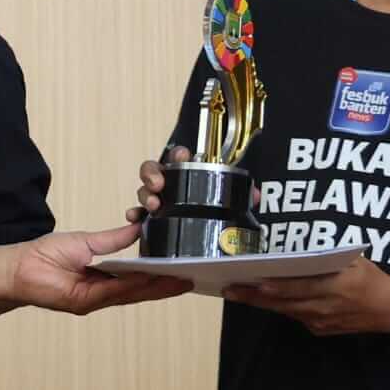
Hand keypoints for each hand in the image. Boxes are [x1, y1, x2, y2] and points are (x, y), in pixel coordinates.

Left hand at [10, 223, 191, 313]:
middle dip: (166, 285)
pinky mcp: (82, 302)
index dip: (160, 276)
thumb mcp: (86, 241)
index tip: (182, 269)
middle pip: (140, 290)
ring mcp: (93, 300)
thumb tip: (138, 228)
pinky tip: (150, 278)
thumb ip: (114, 239)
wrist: (17, 267)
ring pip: (131, 294)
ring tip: (179, 280)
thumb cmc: (44, 255)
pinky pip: (112, 292)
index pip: (137, 279)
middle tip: (192, 279)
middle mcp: (101, 292)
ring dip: (156, 288)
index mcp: (103, 278)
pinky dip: (132, 285)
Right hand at [126, 147, 259, 221]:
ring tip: (153, 206)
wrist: (209, 235)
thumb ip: (242, 194)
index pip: (178, 156)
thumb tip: (255, 195)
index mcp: (186, 174)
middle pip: (153, 170)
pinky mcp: (151, 218)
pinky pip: (138, 214)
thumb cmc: (212, 208)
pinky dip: (134, 216)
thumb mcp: (229, 200)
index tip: (181, 158)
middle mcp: (169, 184)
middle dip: (152, 175)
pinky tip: (134, 220)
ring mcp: (158, 200)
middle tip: (159, 185)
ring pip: (145, 191)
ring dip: (145, 196)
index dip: (178, 155)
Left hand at [223, 256, 389, 335]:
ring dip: (260, 303)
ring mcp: (320, 322)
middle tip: (230, 289)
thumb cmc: (372, 279)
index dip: (274, 287)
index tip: (253, 281)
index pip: (298, 288)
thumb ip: (328, 258)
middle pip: (282, 303)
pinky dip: (278, 307)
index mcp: (334, 287)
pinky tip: (262, 299)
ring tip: (238, 293)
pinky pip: (294, 316)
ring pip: (284, 311)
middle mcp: (324, 308)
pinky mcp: (319, 330)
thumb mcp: (354, 261)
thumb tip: (298, 253)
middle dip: (254, 296)